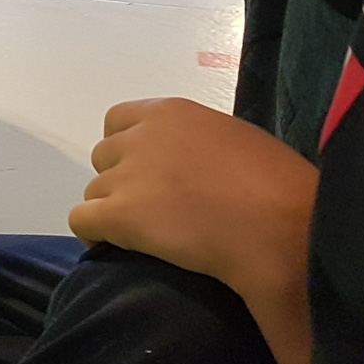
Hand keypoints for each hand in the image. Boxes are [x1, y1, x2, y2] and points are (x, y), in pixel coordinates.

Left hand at [69, 98, 317, 301]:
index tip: (149, 173)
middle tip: (151, 209)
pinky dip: (95, 236)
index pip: (119, 120)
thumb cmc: (279, 187)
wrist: (281, 226)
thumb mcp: (237, 142)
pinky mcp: (119, 215)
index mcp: (172, 113)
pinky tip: (119, 250)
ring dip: (112, 212)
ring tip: (144, 237)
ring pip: (94, 192)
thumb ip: (202, 145)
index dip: (129, 149)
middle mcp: (142, 137)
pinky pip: (82, 221)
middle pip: (104, 157)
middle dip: (121, 181)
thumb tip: (196, 168)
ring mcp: (127, 175)